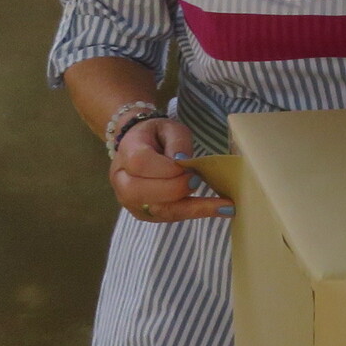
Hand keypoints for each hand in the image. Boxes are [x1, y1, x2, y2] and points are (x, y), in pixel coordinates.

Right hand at [110, 116, 226, 222]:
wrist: (139, 147)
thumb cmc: (157, 136)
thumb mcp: (170, 128)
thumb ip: (178, 142)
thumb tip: (183, 162)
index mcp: (127, 152)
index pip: (141, 164)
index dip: (167, 169)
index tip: (190, 170)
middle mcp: (121, 180)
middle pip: (143, 192)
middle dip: (175, 190)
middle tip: (198, 181)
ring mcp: (130, 200)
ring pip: (157, 210)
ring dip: (192, 209)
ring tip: (224, 205)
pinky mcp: (144, 213)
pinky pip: (167, 217)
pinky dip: (194, 213)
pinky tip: (220, 209)